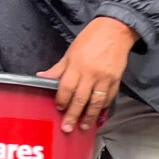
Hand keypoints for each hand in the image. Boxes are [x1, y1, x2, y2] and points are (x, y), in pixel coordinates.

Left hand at [39, 16, 138, 132]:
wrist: (115, 30)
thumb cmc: (91, 39)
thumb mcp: (70, 52)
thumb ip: (58, 69)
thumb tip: (41, 78)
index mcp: (76, 65)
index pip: (66, 88)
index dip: (62, 100)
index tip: (59, 109)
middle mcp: (90, 73)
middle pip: (80, 99)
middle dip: (73, 115)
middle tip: (67, 128)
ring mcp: (105, 78)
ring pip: (95, 102)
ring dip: (89, 117)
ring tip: (83, 127)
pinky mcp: (116, 80)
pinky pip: (108, 98)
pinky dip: (103, 108)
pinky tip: (98, 115)